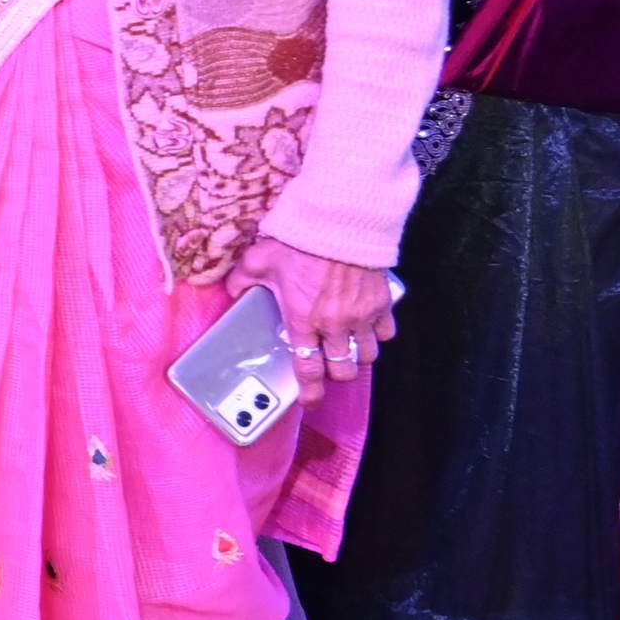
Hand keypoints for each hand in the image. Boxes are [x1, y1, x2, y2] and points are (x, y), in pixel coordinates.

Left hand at [226, 234, 396, 387]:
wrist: (342, 219)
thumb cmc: (300, 240)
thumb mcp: (260, 259)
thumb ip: (243, 279)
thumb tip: (232, 290)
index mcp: (303, 319)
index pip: (308, 369)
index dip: (310, 391)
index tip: (309, 399)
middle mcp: (335, 324)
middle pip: (344, 370)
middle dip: (336, 374)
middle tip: (328, 366)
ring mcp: (363, 315)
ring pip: (368, 356)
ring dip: (357, 356)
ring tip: (347, 348)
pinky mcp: (383, 302)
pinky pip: (387, 332)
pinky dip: (379, 334)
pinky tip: (368, 326)